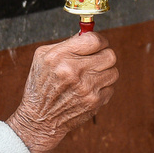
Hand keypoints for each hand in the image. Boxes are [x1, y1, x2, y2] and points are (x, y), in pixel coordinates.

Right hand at [5, 32, 118, 152]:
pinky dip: (102, 88)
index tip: (97, 44)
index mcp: (60, 56)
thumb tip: (87, 33)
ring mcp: (86, 88)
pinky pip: (111, 87)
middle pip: (110, 55)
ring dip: (104, 72)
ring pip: (113, 71)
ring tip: (91, 75)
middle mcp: (74, 71)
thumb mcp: (43, 57)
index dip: (99, 41)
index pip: (95, 40)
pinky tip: (88, 89)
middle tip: (96, 59)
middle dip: (104, 55)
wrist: (40, 118)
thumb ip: (66, 43)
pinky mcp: (94, 102)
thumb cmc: (40, 85)